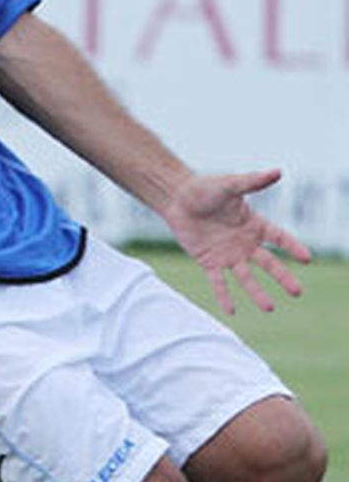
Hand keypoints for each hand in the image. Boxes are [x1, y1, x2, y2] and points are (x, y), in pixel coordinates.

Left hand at [162, 169, 309, 314]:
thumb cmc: (204, 189)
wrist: (176, 198)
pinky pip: (218, 281)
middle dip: (282, 277)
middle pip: (268, 263)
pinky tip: (231, 310)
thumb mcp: (229, 185)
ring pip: (246, 277)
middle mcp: (244, 243)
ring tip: (269, 308)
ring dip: (257, 293)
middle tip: (297, 292)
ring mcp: (228, 254)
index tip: (306, 258)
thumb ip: (252, 181)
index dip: (292, 247)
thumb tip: (277, 171)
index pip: (278, 238)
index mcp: (253, 225)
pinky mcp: (209, 261)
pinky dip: (224, 295)